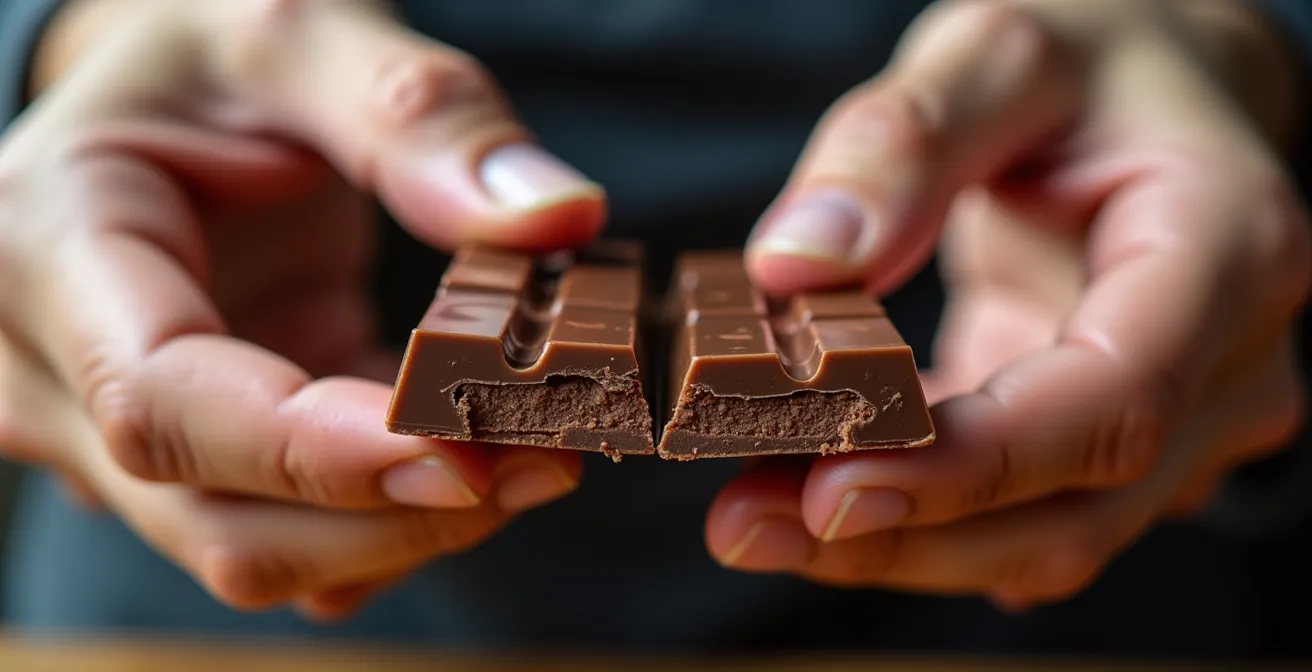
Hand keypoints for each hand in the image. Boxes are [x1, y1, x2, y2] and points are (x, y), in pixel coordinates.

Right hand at [0, 0, 603, 619]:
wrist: (180, 97)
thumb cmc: (219, 55)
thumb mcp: (301, 32)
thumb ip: (416, 115)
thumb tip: (555, 218)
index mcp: (49, 249)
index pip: (162, 401)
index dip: (316, 453)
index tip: (468, 450)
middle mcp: (56, 372)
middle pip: (218, 517)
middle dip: (395, 512)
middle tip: (549, 456)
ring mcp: (122, 435)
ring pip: (259, 551)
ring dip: (408, 530)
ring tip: (539, 457)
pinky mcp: (210, 456)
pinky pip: (295, 535)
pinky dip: (393, 522)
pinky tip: (480, 464)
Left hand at [711, 0, 1310, 608]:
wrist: (1162, 97)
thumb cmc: (1095, 64)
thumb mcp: (998, 50)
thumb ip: (901, 142)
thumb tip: (794, 263)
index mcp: (1228, 248)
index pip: (1114, 398)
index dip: (975, 463)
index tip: (832, 486)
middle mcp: (1228, 359)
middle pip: (1078, 504)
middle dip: (906, 533)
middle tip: (745, 522)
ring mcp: (1182, 417)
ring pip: (1046, 536)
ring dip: (897, 545)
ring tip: (753, 519)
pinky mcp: (1109, 438)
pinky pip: (1020, 512)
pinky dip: (916, 516)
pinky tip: (811, 503)